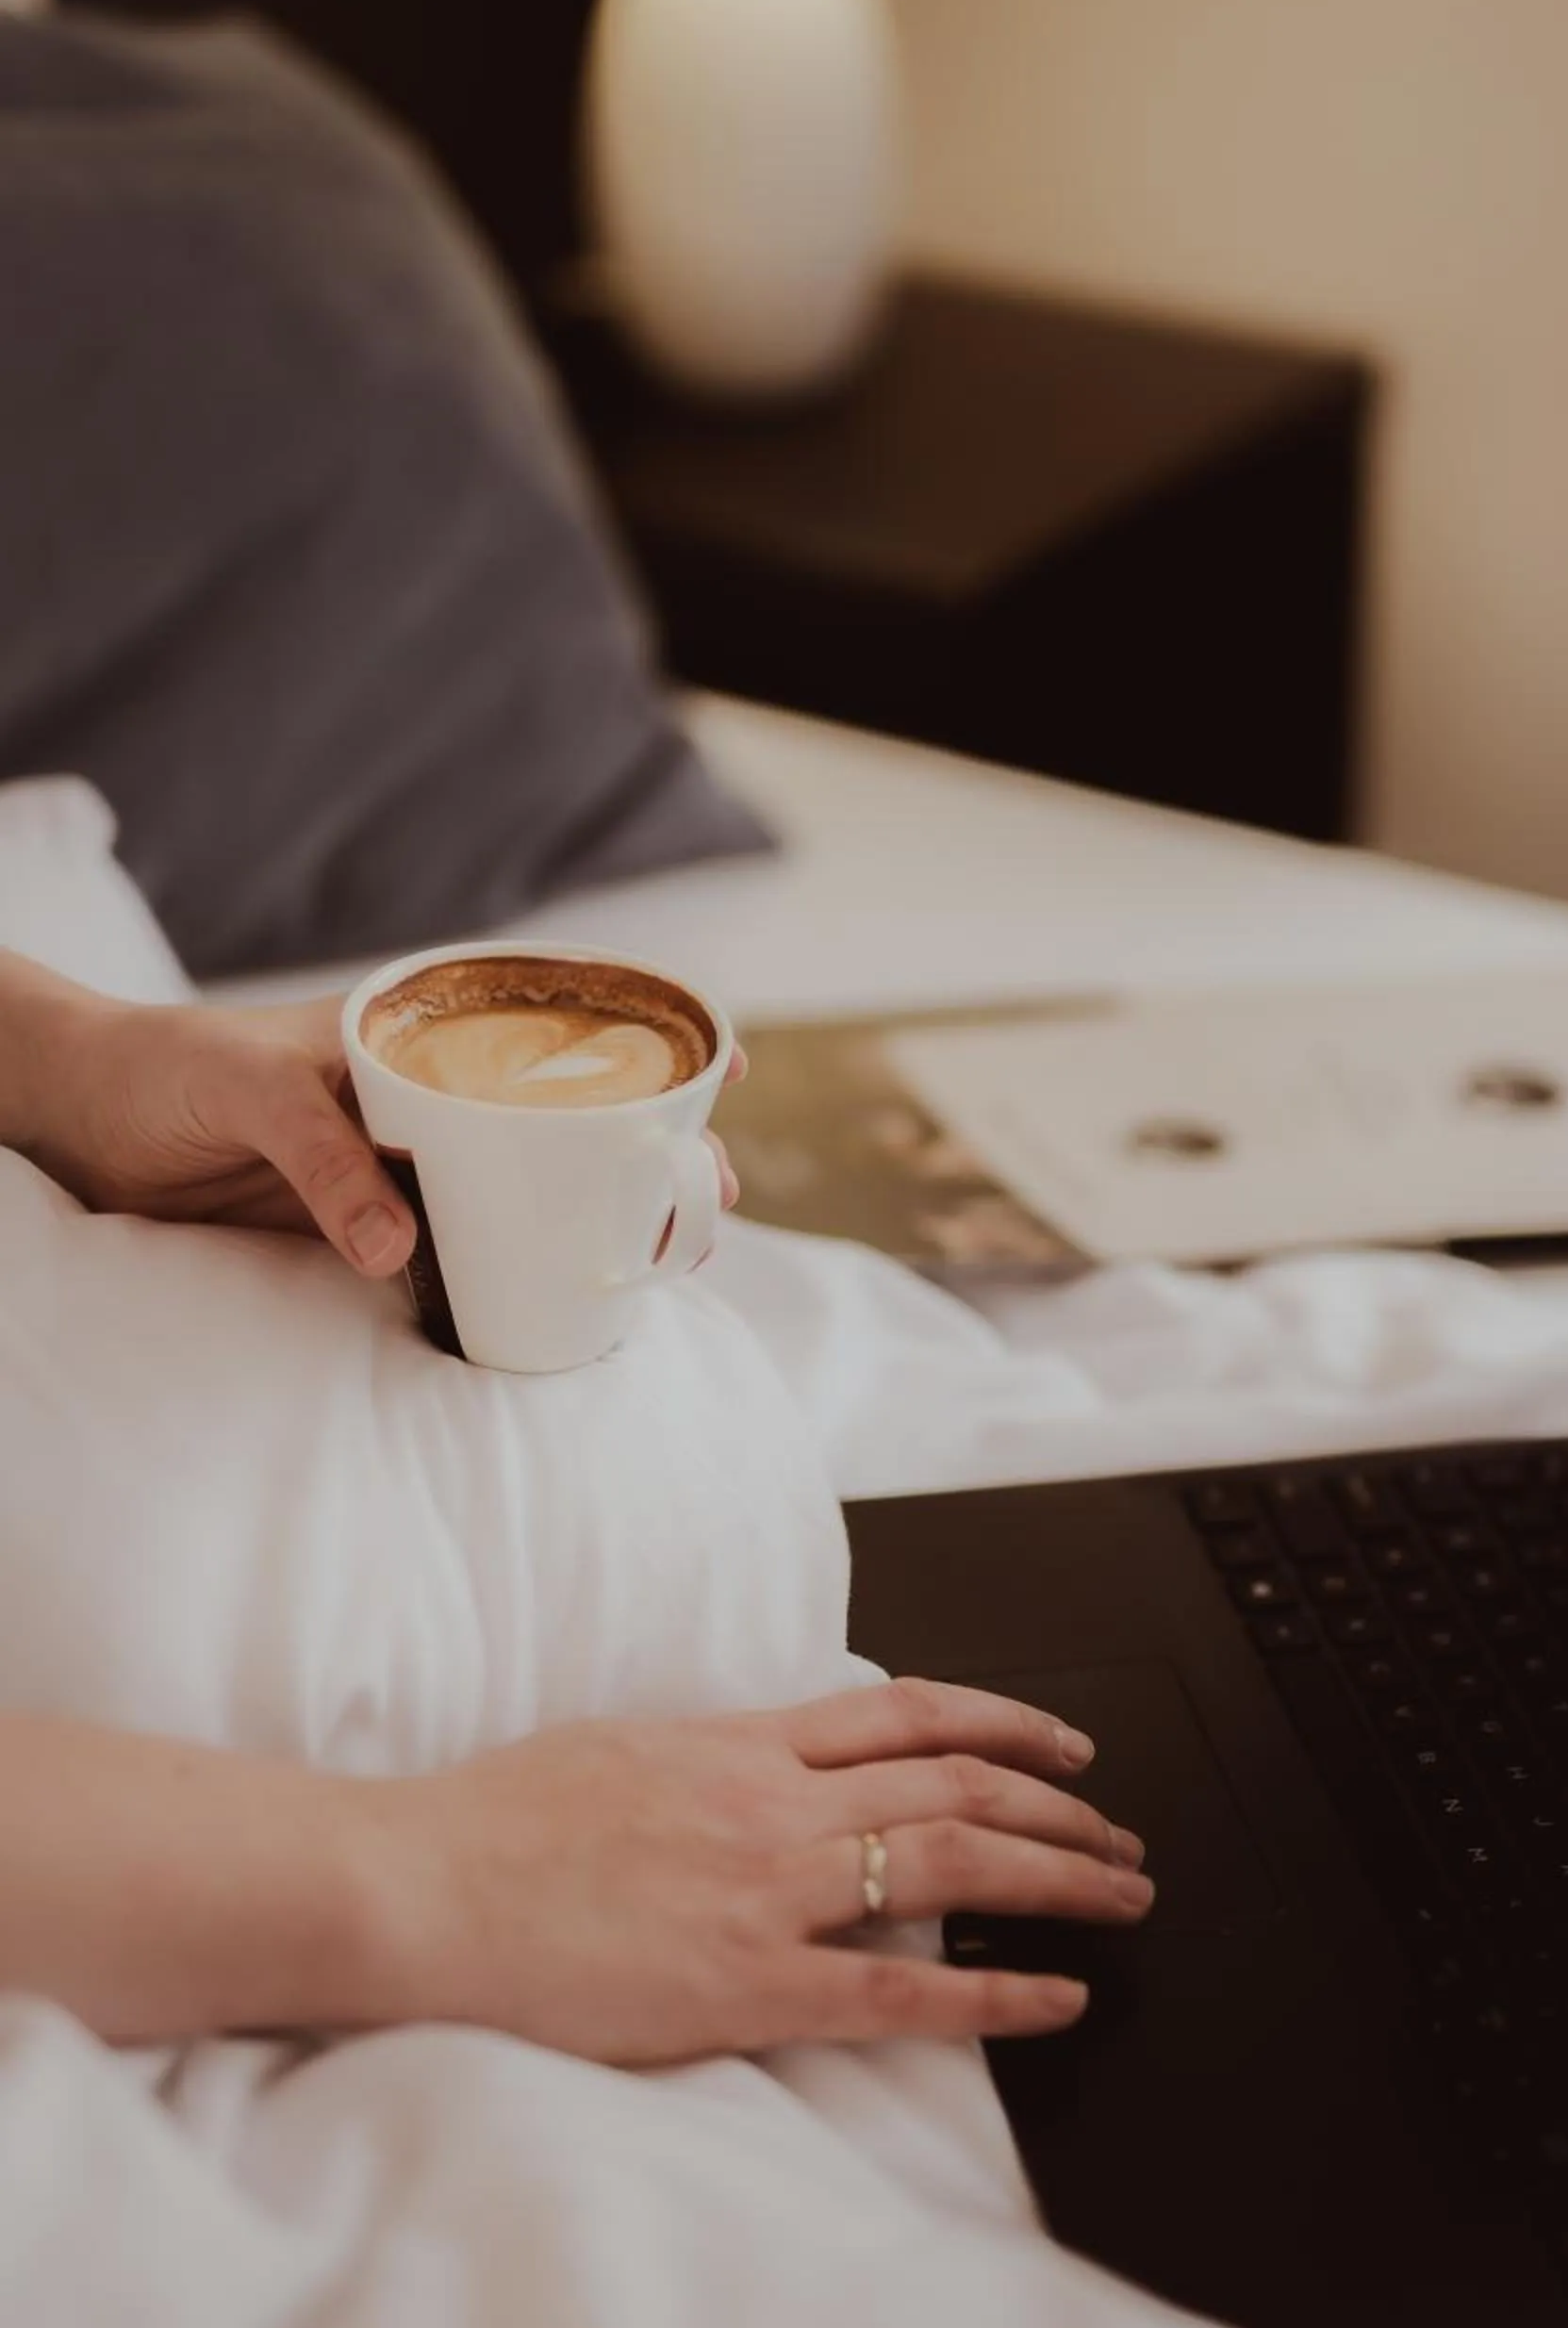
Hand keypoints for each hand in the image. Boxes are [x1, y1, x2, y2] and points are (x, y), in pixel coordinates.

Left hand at [3, 960, 741, 1277]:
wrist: (79, 1121)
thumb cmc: (164, 1069)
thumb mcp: (248, 1091)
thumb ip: (327, 1160)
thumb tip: (403, 1248)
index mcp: (415, 1033)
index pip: (549, 1022)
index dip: (643, 1039)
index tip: (727, 1062)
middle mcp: (427, 1099)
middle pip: (560, 1121)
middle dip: (644, 1153)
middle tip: (713, 1192)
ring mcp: (405, 1168)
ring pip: (523, 1193)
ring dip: (591, 1223)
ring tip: (666, 1254)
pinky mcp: (368, 1231)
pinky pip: (458, 1257)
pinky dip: (512, 1279)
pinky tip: (560, 1305)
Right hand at [361, 1678, 1153, 2063]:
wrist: (416, 1884)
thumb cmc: (491, 1824)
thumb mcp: (621, 1749)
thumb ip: (713, 1758)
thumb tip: (769, 1760)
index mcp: (741, 1742)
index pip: (909, 1711)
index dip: (1004, 1724)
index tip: (1064, 1746)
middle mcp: (773, 1805)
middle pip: (956, 1786)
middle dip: (1060, 1810)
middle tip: (1123, 1838)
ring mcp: (765, 1892)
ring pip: (952, 1864)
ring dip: (1057, 1880)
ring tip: (1123, 1899)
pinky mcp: (744, 1984)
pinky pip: (899, 1989)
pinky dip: (992, 1993)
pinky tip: (1055, 1998)